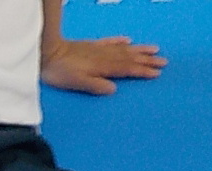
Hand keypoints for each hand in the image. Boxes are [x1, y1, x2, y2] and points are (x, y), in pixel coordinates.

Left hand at [41, 36, 166, 93]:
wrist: (47, 53)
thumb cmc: (60, 71)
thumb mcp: (77, 83)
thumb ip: (96, 86)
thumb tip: (114, 89)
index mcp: (104, 67)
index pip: (128, 69)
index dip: (143, 71)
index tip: (157, 73)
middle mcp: (105, 56)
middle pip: (131, 58)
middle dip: (148, 60)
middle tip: (164, 61)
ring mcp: (99, 49)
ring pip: (124, 49)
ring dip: (140, 50)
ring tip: (154, 49)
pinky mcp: (92, 46)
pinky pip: (111, 42)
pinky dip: (120, 41)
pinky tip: (128, 40)